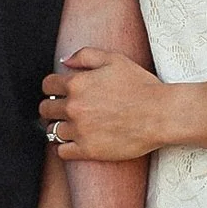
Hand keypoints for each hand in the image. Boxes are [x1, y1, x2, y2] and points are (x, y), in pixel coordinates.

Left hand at [41, 49, 171, 162]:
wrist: (160, 114)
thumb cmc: (141, 86)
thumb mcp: (114, 59)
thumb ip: (85, 55)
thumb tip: (64, 61)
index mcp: (76, 83)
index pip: (47, 85)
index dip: (53, 87)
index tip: (61, 92)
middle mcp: (73, 107)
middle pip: (46, 109)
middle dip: (53, 107)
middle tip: (67, 110)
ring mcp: (79, 130)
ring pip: (53, 130)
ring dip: (60, 127)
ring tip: (74, 126)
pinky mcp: (88, 150)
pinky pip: (62, 151)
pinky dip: (66, 147)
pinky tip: (77, 142)